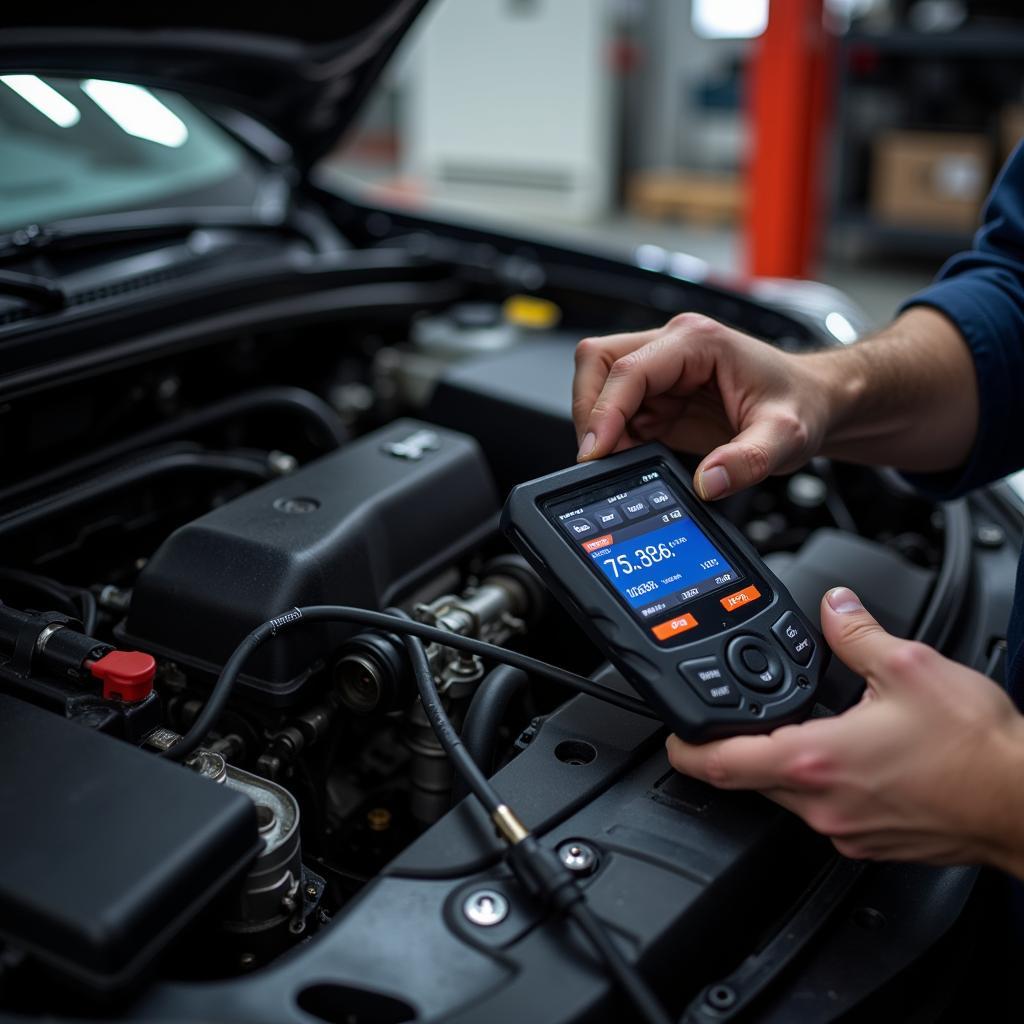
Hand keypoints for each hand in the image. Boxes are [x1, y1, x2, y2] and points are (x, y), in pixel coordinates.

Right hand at [572, 314, 834, 499]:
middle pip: (597, 364)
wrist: (815, 402)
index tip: (595, 451)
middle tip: (600, 456)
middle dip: (590, 412)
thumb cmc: (801, 402)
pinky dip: (615, 439)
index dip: (603, 411)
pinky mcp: (659, 398)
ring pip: (600, 387)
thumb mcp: (785, 436)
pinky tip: (636, 459)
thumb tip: (708, 483)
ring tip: (624, 461)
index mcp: (696, 342)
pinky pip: (617, 413)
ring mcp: (662, 372)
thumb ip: (748, 461)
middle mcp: (672, 348)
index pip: (626, 368)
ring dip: (602, 427)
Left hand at [666, 587, 1023, 875]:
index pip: (720, 763)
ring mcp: (845, 829)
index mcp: (816, 760)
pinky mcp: (869, 841)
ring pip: (784, 795)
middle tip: (730, 718)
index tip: (673, 736)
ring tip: (797, 724)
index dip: (684, 748)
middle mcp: (822, 805)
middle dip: (734, 747)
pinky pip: (822, 809)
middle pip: (747, 778)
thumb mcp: (909, 667)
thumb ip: (855, 634)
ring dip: (778, 761)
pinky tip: (843, 753)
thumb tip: (832, 608)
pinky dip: (816, 779)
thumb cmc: (978, 750)